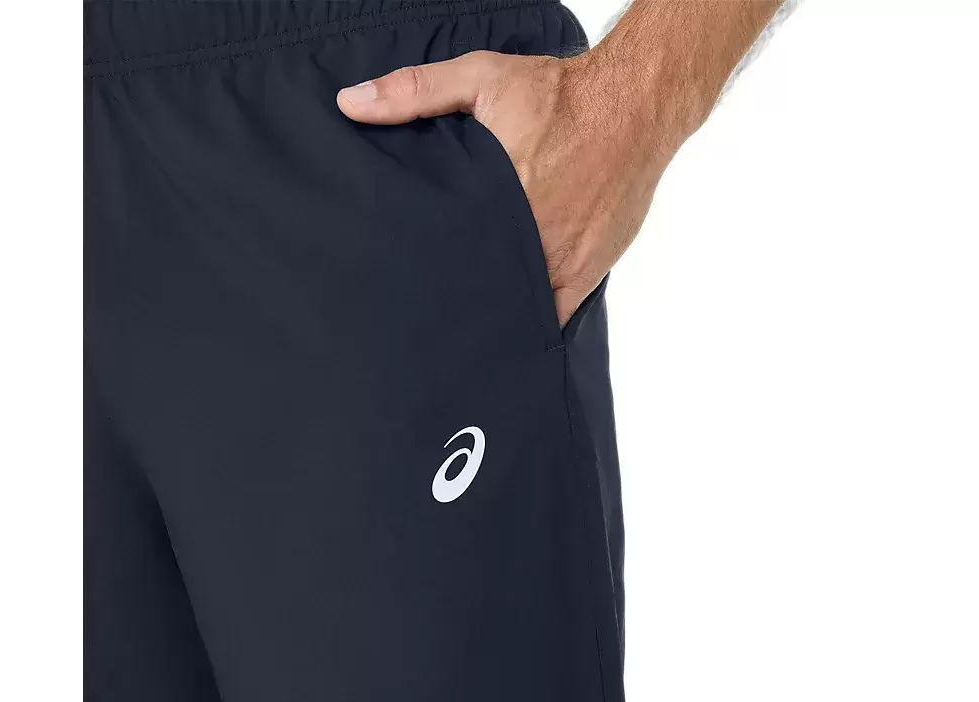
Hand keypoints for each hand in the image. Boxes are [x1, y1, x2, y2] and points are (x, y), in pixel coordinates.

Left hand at [337, 50, 675, 326]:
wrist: (636, 102)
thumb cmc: (562, 95)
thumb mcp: (483, 78)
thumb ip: (415, 91)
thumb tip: (352, 104)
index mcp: (497, 202)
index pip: (448, 256)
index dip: (426, 276)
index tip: (402, 287)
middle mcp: (529, 239)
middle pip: (481, 285)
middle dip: (456, 296)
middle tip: (426, 311)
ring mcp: (561, 260)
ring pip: (516, 305)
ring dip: (493, 311)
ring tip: (462, 328)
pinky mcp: (589, 269)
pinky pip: (557, 313)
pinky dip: (535, 322)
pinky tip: (512, 335)